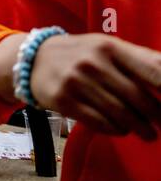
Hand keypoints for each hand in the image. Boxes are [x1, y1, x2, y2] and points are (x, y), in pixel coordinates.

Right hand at [28, 34, 160, 138]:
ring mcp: (76, 82)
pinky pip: (99, 122)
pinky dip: (116, 130)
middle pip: (139, 98)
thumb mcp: (107, 47)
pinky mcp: (63, 101)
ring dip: (139, 127)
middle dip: (156, 116)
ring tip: (148, 133)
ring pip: (121, 114)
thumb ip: (140, 59)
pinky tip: (121, 129)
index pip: (153, 69)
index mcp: (109, 47)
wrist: (32, 59)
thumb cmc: (81, 54)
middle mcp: (93, 63)